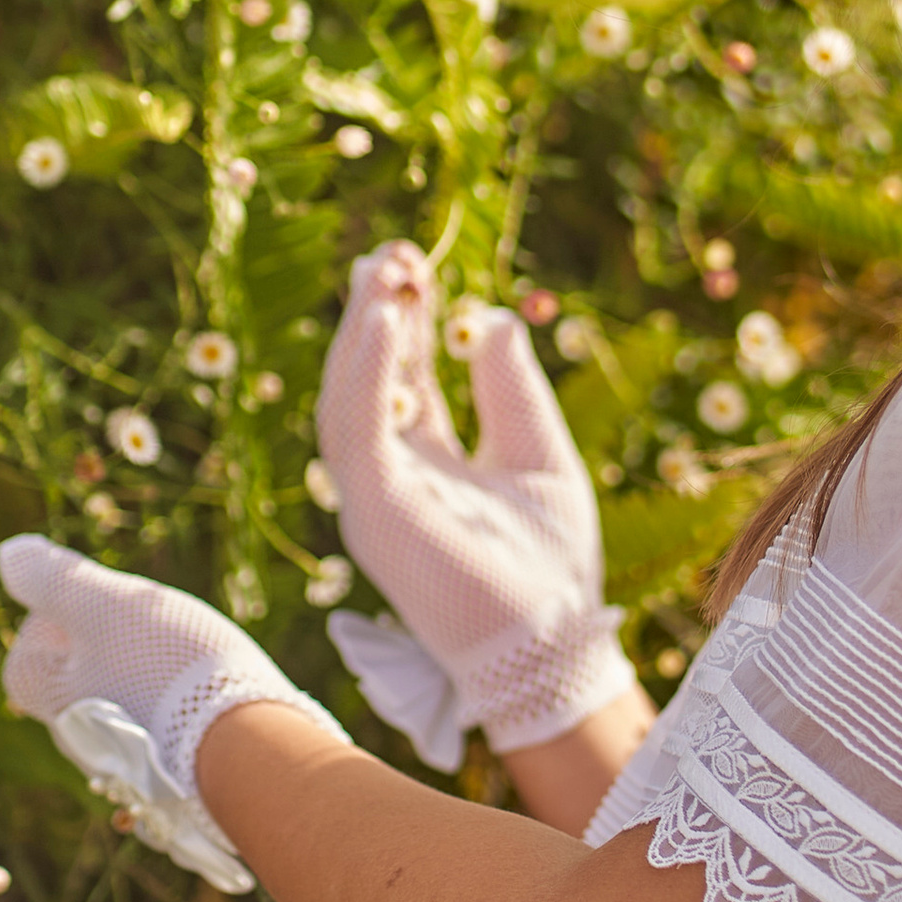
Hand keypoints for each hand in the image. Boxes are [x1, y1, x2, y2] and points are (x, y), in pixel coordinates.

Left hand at [0, 535, 341, 893]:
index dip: (60, 616)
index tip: (101, 602)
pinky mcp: (164, 769)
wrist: (240, 744)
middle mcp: (76, 736)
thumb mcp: (103, 604)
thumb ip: (53, 578)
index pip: (30, 651)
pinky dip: (171, 699)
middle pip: (76, 673)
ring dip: (143, 670)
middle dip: (107, 642)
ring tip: (182, 652)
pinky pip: (155, 723)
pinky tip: (203, 684)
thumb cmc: (163, 667)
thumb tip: (11, 555)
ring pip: (117, 698)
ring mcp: (121, 758)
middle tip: (149, 623)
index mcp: (49, 696)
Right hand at [314, 240, 631, 759]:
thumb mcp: (539, 455)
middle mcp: (389, 479)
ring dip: (360, 334)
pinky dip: (366, 374)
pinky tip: (386, 322)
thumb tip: (496, 319)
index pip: (402, 378)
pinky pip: (356, 431)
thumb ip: (512, 392)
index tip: (414, 262)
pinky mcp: (374, 514)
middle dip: (374, 314)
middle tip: (391, 252)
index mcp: (426, 466)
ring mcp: (374, 498)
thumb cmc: (550, 567)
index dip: (404, 319)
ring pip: (345, 400)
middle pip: (365, 381)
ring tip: (385, 274)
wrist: (556, 649)